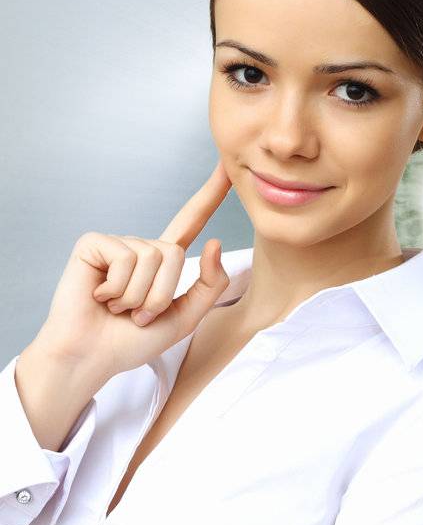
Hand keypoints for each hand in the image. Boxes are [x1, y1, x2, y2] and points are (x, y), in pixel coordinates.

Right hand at [28, 158, 234, 381]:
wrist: (92, 357)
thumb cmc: (133, 341)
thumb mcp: (185, 317)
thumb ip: (210, 284)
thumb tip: (215, 242)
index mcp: (163, 262)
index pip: (191, 221)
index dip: (210, 194)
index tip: (227, 167)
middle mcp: (141, 248)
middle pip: (176, 254)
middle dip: (161, 295)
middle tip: (136, 314)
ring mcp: (117, 244)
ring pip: (153, 258)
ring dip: (138, 296)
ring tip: (117, 307)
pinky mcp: (93, 245)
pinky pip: (126, 258)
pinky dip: (118, 287)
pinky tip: (100, 296)